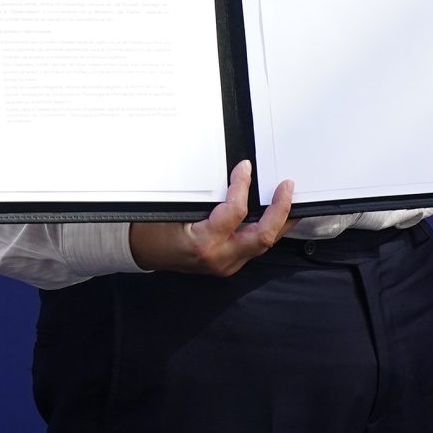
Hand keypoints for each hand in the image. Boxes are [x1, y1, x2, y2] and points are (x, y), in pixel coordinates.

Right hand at [128, 160, 293, 275]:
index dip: (243, 185)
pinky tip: (274, 217)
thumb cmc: (154, 229)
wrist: (143, 252)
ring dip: (280, 222)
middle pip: (264, 236)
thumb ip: (207, 197)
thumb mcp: (176, 208)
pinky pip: (255, 247)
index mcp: (204, 243)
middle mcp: (220, 258)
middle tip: (286, 187)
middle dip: (280, 210)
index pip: (236, 211)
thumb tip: (234, 177)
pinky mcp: (229, 264)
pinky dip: (267, 229)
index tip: (245, 168)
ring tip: (290, 201)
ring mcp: (227, 264)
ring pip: (264, 244)